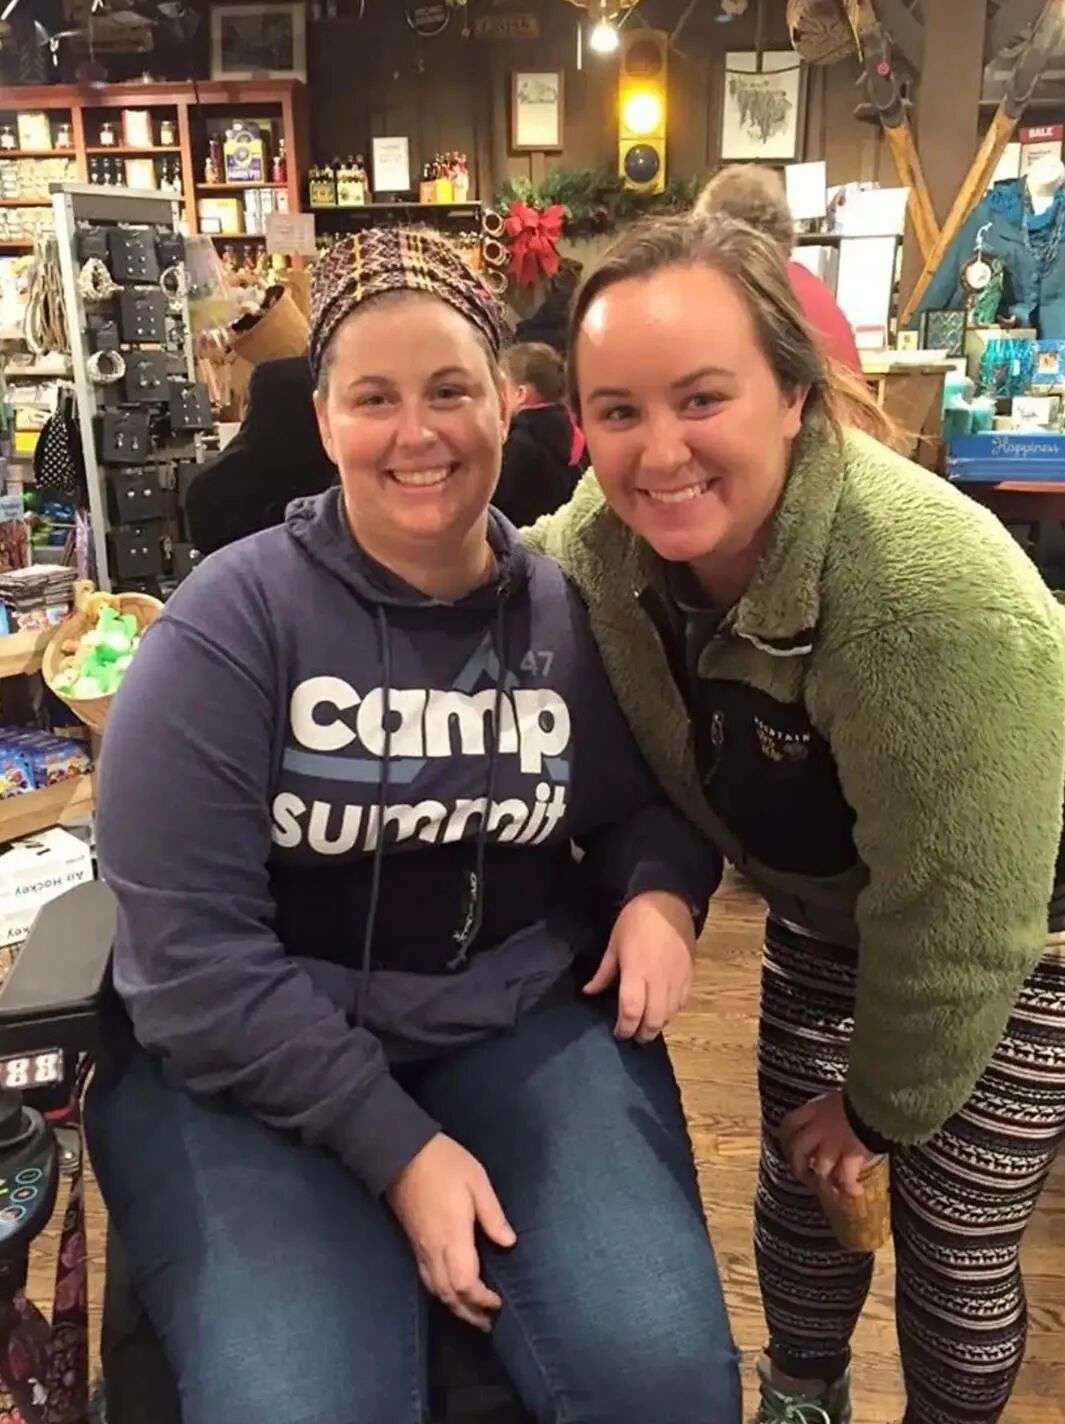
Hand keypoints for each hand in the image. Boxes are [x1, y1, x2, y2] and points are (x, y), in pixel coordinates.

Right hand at [385, 1134, 516, 1330]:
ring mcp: (420, 1248)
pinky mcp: (413, 1242)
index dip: (481, 1299)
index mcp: (452, 1236)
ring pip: (436, 1290)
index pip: (465, 1284)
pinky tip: (450, 1293)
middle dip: (469, 1313)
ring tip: (471, 1316)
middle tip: (488, 1323)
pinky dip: (441, 1293)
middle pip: (449, 1294)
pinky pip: (426, 1278)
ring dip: (454, 1307)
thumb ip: (493, 1215)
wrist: (401, 1153)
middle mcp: (433, 1249)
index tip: (498, 1303)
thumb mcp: (477, 1181)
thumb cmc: (444, 1163)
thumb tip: (508, 1243)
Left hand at [583, 890, 695, 1041]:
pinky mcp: (689, 976)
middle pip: (654, 1020)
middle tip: (633, 1036)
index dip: (625, 1028)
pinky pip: (682, 1004)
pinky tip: (662, 1012)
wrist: (668, 902)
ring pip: (670, 1015)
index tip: (618, 1033)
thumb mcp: (614, 945)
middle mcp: (659, 980)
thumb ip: (604, 973)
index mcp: (636, 972)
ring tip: (646, 1026)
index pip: (631, 1011)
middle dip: (643, 1034)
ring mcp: (677, 979)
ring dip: (658, 1025)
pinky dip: (671, 1013)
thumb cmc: (635, 921)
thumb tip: (589, 992)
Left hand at [778, 1091, 877, 1198]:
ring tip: (834, 1189)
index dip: (786, 1140)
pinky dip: (849, 1187)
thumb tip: (834, 1119)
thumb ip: (830, 1110)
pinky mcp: (851, 1156)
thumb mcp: (840, 1099)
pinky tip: (856, 1191)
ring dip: (826, 1182)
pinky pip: (844, 1178)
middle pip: (797, 1151)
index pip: (789, 1124)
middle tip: (808, 1177)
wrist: (879, 1100)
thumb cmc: (863, 1096)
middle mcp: (819, 1127)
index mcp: (815, 1109)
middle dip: (800, 1168)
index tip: (791, 1150)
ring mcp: (834, 1143)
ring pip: (820, 1168)